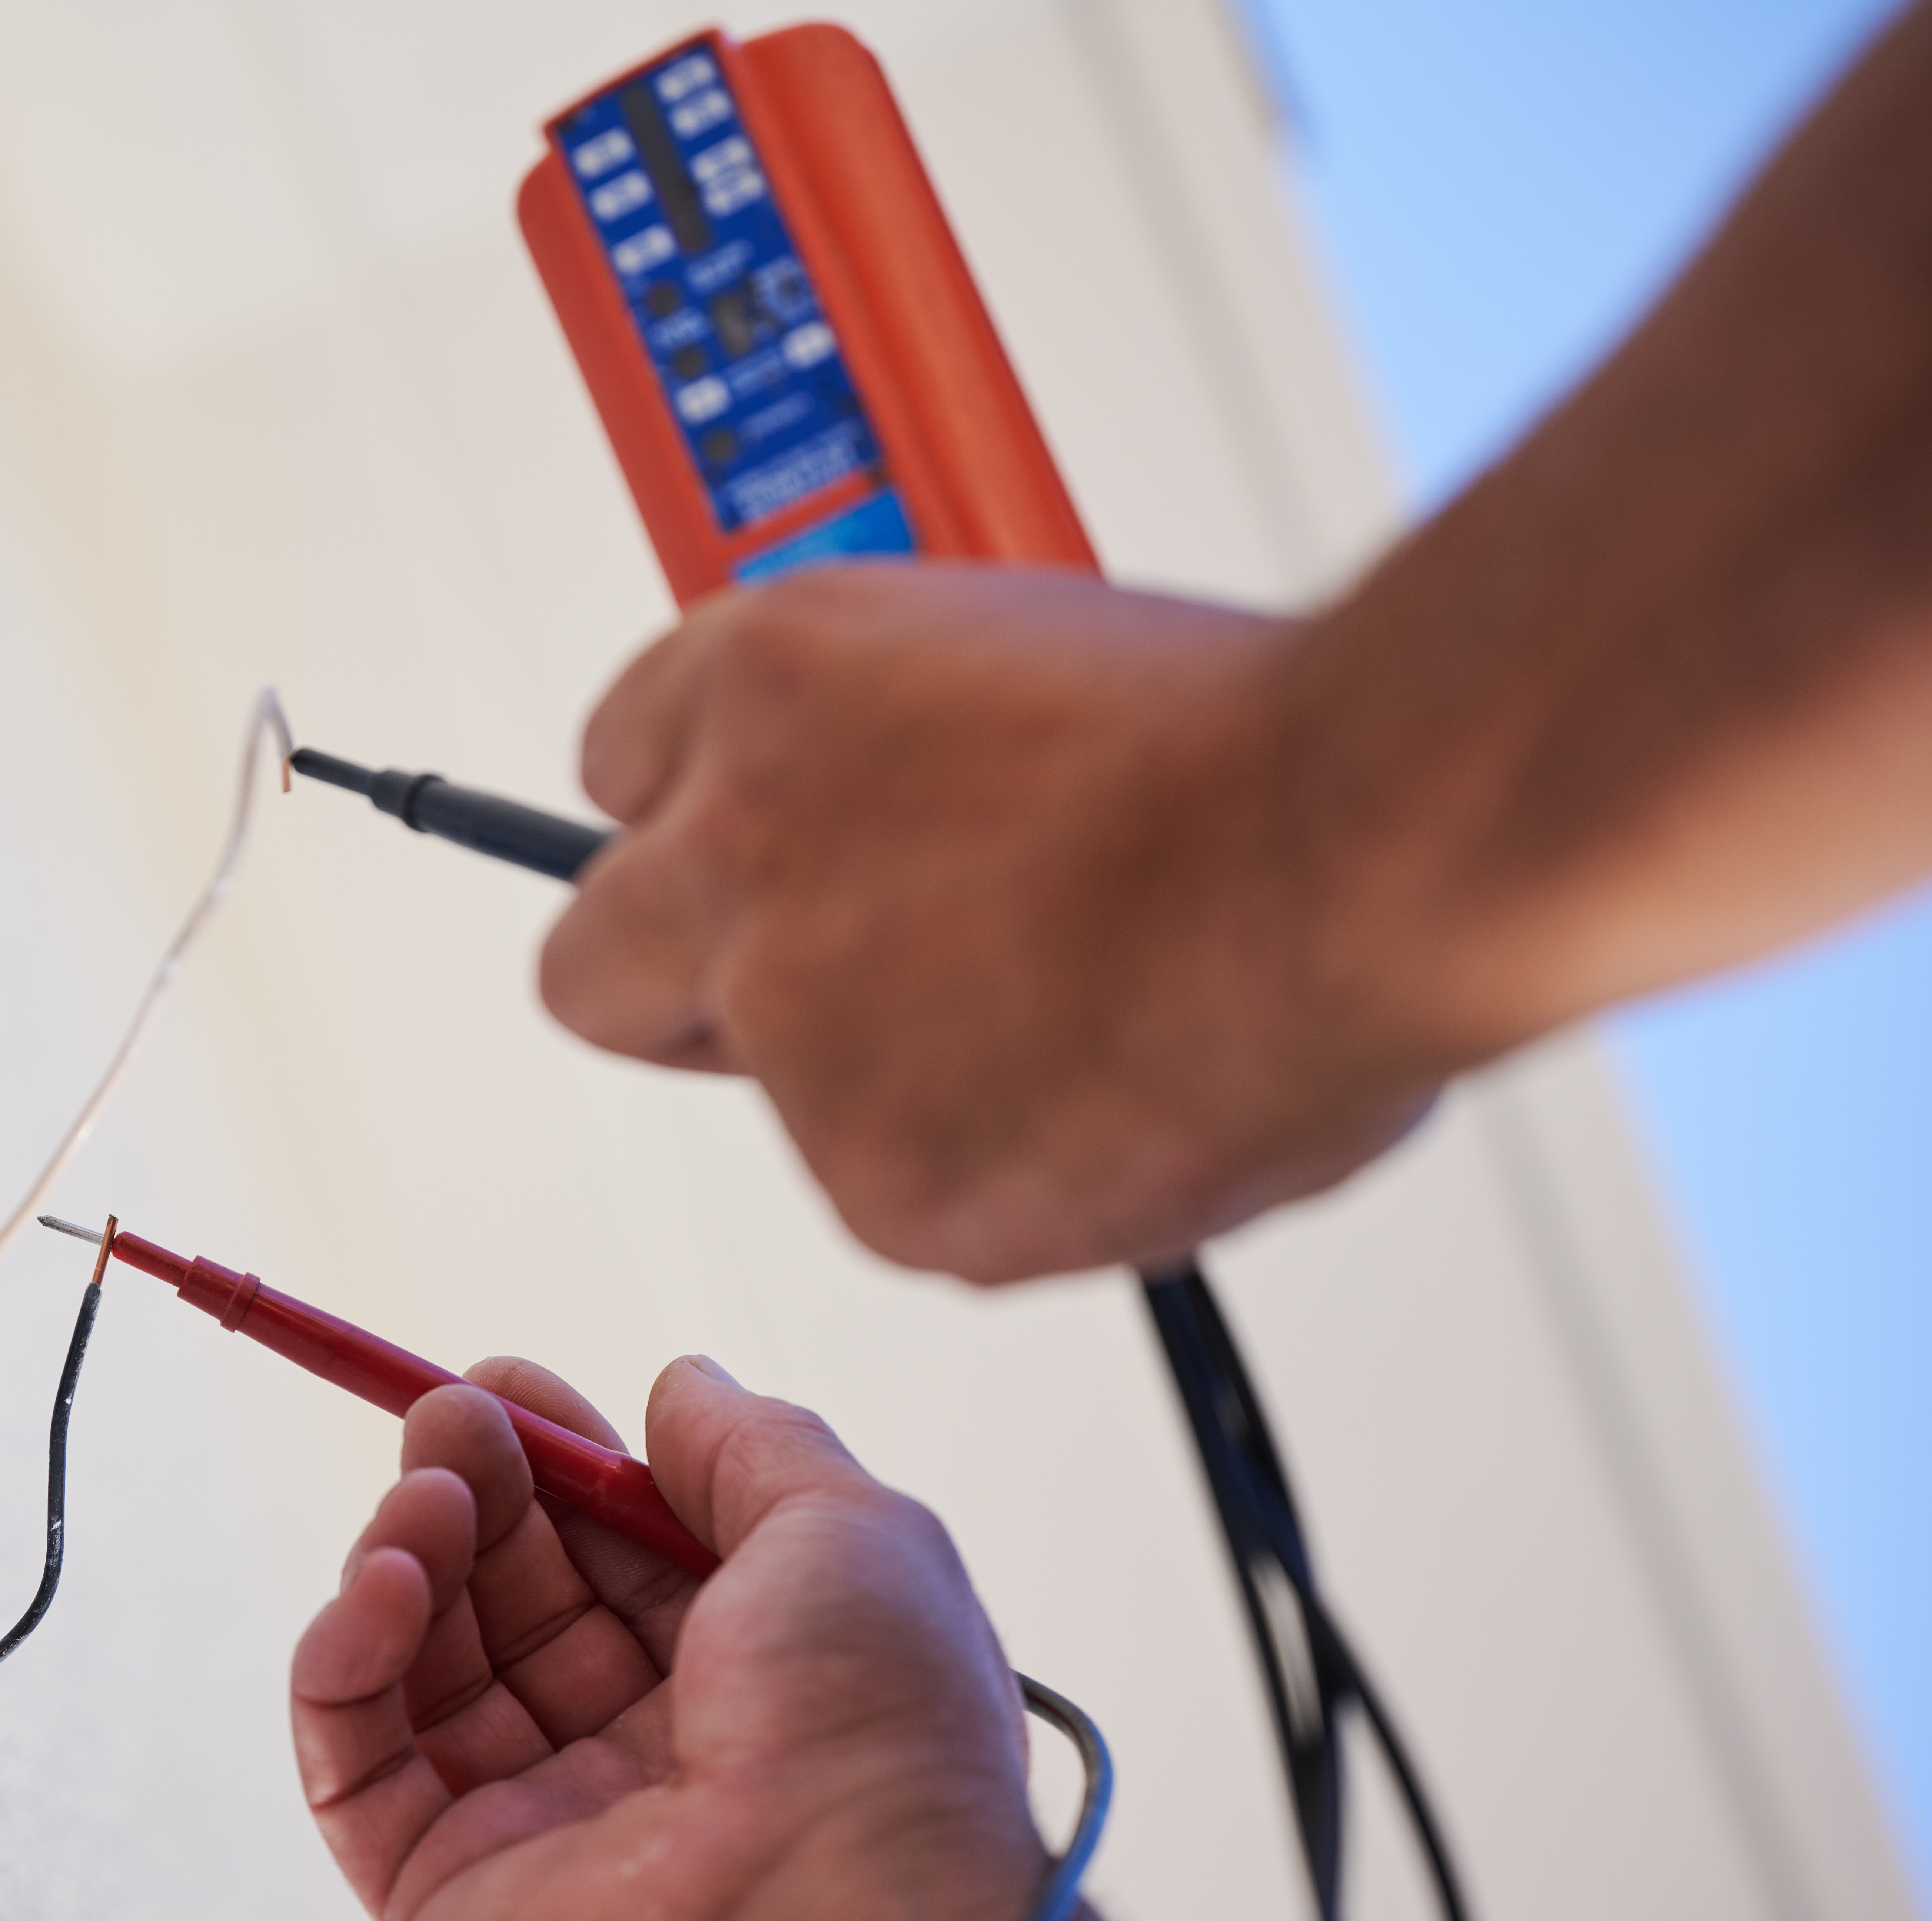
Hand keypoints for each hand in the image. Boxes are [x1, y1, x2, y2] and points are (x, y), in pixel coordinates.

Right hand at [289, 1353, 1191, 1920]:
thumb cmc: (875, 1734)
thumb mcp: (849, 1529)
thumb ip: (751, 1445)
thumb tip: (678, 1384)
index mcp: (742, 1689)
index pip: (614, 1558)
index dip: (555, 1464)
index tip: (506, 1385)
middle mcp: (639, 1762)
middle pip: (511, 1603)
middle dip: (469, 1491)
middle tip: (445, 1418)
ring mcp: (537, 1835)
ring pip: (423, 1672)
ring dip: (401, 1556)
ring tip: (423, 1498)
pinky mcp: (444, 1902)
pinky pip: (355, 1767)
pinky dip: (342, 1660)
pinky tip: (381, 1583)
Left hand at [539, 563, 1445, 1281]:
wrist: (1372, 836)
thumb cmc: (1248, 738)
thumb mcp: (1013, 668)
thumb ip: (894, 777)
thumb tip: (887, 859)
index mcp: (765, 681)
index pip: (620, 774)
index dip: (706, 832)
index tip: (755, 863)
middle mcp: (737, 853)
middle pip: (602, 964)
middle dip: (692, 989)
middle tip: (833, 990)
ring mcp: (798, 1029)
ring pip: (799, 1101)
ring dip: (909, 1085)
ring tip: (1094, 1013)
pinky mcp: (883, 1180)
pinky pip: (913, 1198)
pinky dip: (1007, 1169)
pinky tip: (1122, 1088)